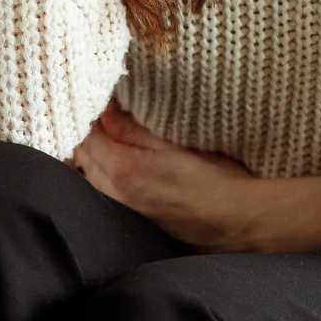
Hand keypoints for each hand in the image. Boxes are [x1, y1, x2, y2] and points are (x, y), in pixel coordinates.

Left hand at [69, 99, 320, 252]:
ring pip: (90, 176)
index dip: (87, 114)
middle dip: (86, 132)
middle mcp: (114, 194)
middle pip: (81, 157)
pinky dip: (102, 173)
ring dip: (93, 154)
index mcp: (122, 169)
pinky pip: (104, 191)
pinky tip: (118, 161)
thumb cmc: (216, 181)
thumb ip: (135, 129)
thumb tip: (106, 111)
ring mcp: (123, 210)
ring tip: (108, 133)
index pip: (85, 136)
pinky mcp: (135, 219)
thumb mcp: (175, 144)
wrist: (238, 223)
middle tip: (100, 110)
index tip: (96, 97)